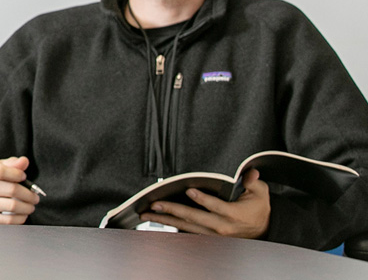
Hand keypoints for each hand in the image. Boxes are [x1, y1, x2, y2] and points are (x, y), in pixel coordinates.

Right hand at [0, 156, 38, 224]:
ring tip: (31, 205)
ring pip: (12, 206)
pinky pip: (9, 220)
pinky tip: (23, 213)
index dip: (17, 174)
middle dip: (28, 194)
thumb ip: (12, 164)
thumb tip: (23, 161)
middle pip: (11, 190)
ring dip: (27, 207)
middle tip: (34, 196)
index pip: (1, 171)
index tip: (24, 177)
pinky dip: (21, 217)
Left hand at [148, 169, 269, 238]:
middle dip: (173, 210)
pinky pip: (188, 233)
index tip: (189, 191)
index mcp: (234, 214)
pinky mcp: (209, 238)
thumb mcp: (260, 192)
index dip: (203, 199)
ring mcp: (214, 235)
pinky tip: (157, 221)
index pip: (216, 206)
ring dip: (166, 220)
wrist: (263, 228)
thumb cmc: (258, 206)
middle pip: (194, 218)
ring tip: (147, 214)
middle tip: (155, 204)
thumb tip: (249, 173)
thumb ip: (251, 181)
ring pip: (186, 228)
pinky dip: (172, 227)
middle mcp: (222, 226)